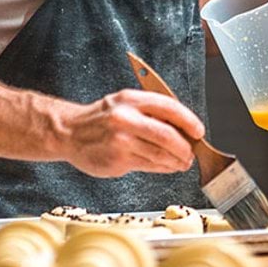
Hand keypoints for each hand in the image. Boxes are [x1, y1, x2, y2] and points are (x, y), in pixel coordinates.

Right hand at [60, 90, 204, 177]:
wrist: (69, 132)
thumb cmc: (99, 120)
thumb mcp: (124, 104)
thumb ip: (150, 112)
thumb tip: (182, 128)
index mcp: (131, 99)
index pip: (169, 107)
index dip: (189, 121)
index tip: (198, 131)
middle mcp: (126, 118)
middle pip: (167, 135)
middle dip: (184, 147)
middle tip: (190, 153)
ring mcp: (121, 140)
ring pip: (160, 153)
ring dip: (176, 161)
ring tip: (181, 162)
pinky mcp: (118, 159)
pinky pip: (149, 165)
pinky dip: (163, 167)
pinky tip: (166, 166)